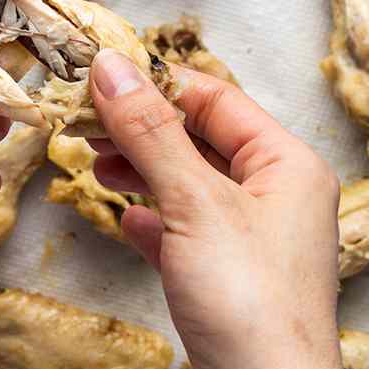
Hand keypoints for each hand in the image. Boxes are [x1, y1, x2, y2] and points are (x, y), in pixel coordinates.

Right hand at [87, 49, 344, 368]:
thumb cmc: (248, 300)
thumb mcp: (194, 202)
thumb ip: (150, 132)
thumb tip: (111, 67)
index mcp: (286, 165)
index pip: (214, 98)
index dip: (155, 84)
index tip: (97, 76)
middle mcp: (275, 195)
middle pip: (197, 138)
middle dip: (138, 129)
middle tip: (82, 121)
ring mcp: (251, 238)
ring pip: (185, 182)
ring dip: (136, 169)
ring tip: (92, 165)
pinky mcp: (226, 276)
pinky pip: (181, 230)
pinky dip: (149, 218)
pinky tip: (125, 219)